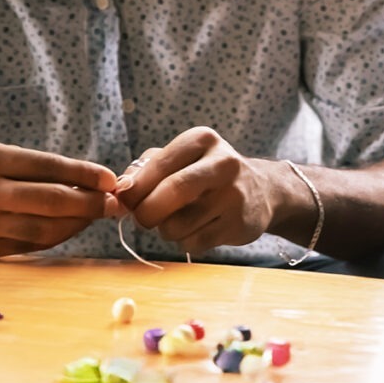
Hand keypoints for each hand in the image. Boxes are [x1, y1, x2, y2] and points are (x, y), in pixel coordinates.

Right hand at [0, 142, 117, 259]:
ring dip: (77, 223)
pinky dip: (55, 237)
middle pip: (51, 201)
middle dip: (89, 203)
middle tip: (114, 202)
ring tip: (96, 215)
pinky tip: (71, 227)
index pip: (49, 167)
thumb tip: (86, 180)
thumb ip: (32, 167)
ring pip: (44, 228)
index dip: (85, 175)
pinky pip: (29, 245)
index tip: (111, 180)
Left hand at [113, 128, 277, 254]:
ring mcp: (234, 195)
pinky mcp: (239, 224)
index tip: (125, 201)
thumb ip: (146, 168)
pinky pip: (194, 242)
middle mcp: (223, 163)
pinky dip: (184, 242)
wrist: (262, 191)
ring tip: (176, 222)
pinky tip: (195, 230)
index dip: (133, 189)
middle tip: (142, 218)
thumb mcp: (182, 158)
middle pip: (171, 192)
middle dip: (146, 213)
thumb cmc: (207, 173)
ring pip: (178, 225)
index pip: (157, 165)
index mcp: (202, 140)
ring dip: (166, 230)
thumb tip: (120, 191)